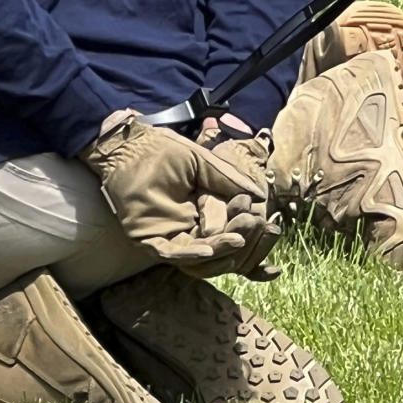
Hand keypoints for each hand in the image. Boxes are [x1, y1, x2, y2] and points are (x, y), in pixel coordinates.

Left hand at [81, 114, 278, 277]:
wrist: (129, 144)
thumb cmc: (163, 150)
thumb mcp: (202, 163)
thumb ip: (228, 179)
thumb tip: (260, 196)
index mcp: (204, 215)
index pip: (233, 233)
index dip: (253, 235)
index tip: (273, 229)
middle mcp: (189, 231)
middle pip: (222, 250)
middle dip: (241, 240)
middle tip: (254, 225)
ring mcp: (170, 238)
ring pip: (201, 258)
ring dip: (221, 251)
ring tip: (239, 239)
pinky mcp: (150, 240)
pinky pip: (174, 254)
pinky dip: (192, 254)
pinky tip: (209, 247)